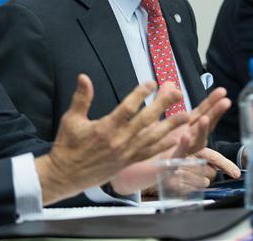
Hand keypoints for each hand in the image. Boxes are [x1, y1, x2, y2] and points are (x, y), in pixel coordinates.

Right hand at [35, 75, 187, 204]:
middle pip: (146, 120)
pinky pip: (149, 153)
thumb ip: (81, 98)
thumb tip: (83, 76)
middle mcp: (119, 140)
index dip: (141, 93)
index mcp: (105, 128)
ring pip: (152, 137)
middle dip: (162, 105)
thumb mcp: (71, 119)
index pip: (128, 107)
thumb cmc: (68, 145)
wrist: (66, 175)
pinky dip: (163, 145)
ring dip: (170, 126)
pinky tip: (176, 138)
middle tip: (176, 92)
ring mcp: (126, 153)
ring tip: (186, 115)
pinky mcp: (128, 163)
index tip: (153, 83)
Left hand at [108, 89, 235, 194]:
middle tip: (225, 102)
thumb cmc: (144, 144)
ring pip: (196, 144)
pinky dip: (183, 146)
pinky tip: (184, 135)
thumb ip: (162, 101)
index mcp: (183, 128)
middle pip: (204, 127)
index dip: (211, 103)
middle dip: (215, 114)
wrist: (130, 167)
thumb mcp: (154, 118)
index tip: (221, 91)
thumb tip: (169, 83)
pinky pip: (178, 156)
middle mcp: (185, 141)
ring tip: (204, 118)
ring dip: (201, 131)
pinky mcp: (168, 164)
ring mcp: (179, 153)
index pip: (201, 113)